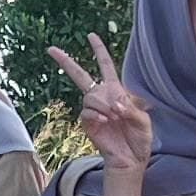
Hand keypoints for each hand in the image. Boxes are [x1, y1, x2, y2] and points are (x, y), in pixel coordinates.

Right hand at [50, 34, 151, 195]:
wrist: (131, 160)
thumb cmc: (140, 140)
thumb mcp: (144, 122)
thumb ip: (132, 110)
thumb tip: (115, 103)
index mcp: (117, 92)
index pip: (106, 67)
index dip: (99, 51)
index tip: (91, 35)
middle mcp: (102, 98)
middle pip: (81, 76)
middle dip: (66, 62)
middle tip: (51, 49)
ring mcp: (93, 111)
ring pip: (90, 96)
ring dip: (102, 103)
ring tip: (114, 116)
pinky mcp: (88, 123)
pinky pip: (86, 111)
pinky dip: (97, 114)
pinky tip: (106, 120)